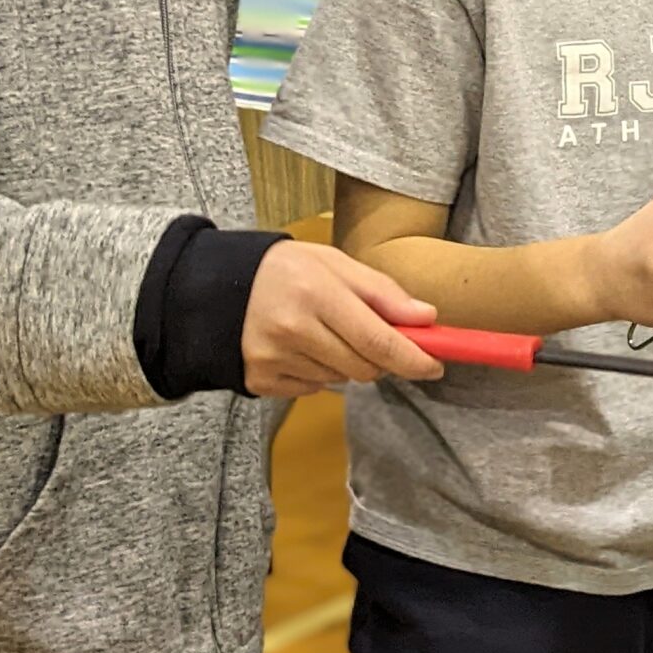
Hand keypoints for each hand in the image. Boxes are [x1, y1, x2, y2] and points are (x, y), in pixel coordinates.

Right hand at [241, 241, 445, 398]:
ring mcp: (273, 358)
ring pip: (341, 380)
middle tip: (370, 335)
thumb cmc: (287, 270)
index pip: (377, 339)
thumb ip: (383, 292)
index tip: (435, 365)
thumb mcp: (336, 263)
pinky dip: (318, 373)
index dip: (412, 358)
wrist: (218, 286)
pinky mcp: (259, 380)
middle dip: (380, 358)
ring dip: (347, 362)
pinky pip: (313, 389)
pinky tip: (301, 347)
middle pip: (364, 367)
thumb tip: (427, 318)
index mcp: (316, 293)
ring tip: (323, 332)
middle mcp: (292, 329)